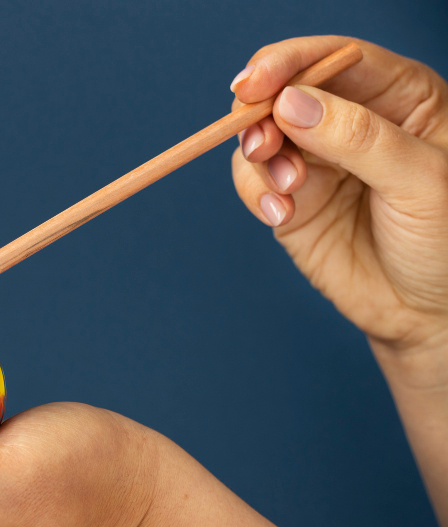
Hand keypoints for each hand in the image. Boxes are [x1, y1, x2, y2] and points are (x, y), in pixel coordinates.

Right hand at [231, 36, 447, 360]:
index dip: (290, 62)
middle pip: (286, 90)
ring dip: (260, 157)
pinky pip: (252, 179)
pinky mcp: (291, 199)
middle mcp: (352, 121)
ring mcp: (318, 160)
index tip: (256, 83)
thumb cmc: (446, 244)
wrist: (427, 313)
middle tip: (262, 145)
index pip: (337, 58)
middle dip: (262, 112)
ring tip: (285, 190)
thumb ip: (359, 137)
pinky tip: (279, 213)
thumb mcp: (420, 182)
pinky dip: (254, 192)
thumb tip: (291, 104)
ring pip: (262, 134)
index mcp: (400, 98)